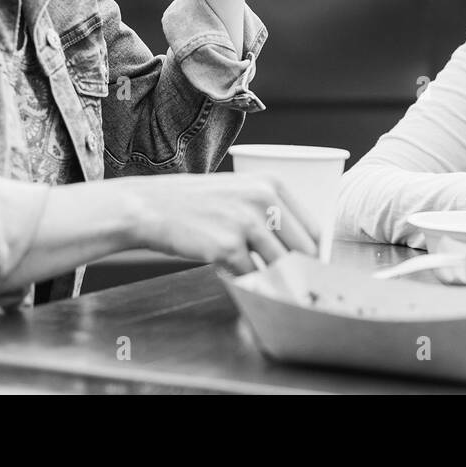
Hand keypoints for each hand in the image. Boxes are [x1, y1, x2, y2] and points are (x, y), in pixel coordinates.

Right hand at [124, 173, 317, 274]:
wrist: (150, 207)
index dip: (313, 255)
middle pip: (303, 251)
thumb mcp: (240, 192)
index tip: (308, 269)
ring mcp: (247, 223)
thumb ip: (271, 213)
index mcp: (272, 184)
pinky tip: (231, 272)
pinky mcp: (228, 247)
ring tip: (259, 279)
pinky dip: (245, 282)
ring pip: (280, 266)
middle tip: (288, 282)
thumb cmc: (196, 203)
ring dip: (272, 279)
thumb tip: (303, 249)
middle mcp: (264, 200)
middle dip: (297, 271)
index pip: (315, 229)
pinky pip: (251, 276)